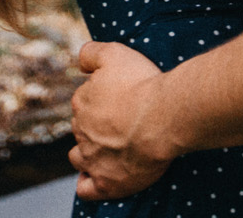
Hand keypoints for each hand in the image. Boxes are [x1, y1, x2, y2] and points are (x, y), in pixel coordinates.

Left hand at [69, 41, 175, 201]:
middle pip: (82, 129)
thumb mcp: (115, 53)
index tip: (121, 101)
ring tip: (109, 151)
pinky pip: (86, 189)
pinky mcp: (105, 182)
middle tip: (123, 124)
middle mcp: (81, 130)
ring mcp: (91, 158)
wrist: (163, 116)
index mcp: (82, 101)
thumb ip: (91, 53)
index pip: (84, 102)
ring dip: (88, 154)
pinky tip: (97, 178)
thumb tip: (79, 60)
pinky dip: (88, 184)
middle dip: (97, 127)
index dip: (102, 101)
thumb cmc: (142, 84)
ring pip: (79, 157)